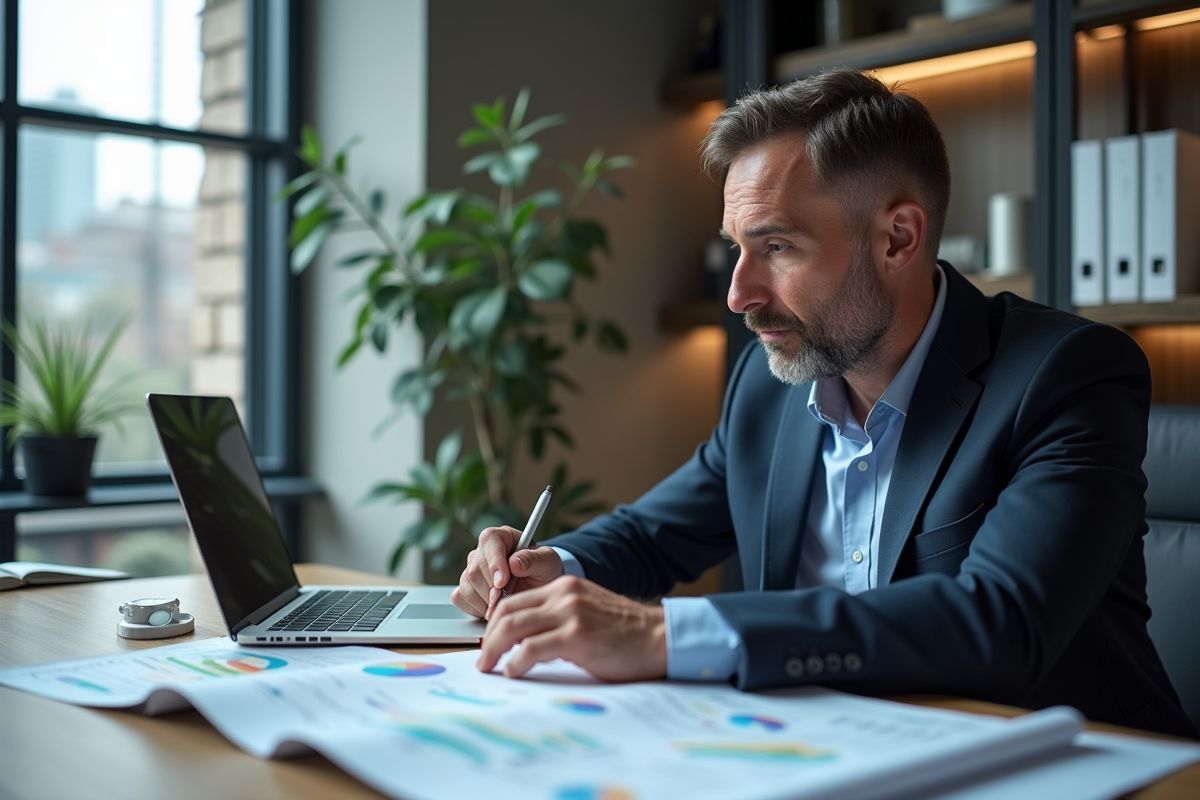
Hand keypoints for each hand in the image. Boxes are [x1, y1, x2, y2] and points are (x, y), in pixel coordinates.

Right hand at [450, 526, 563, 618]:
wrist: (539, 587)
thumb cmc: (542, 569)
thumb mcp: (547, 561)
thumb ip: (534, 559)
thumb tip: (515, 563)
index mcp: (500, 537)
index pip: (489, 542)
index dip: (494, 563)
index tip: (502, 582)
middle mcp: (482, 552)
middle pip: (474, 569)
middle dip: (490, 589)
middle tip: (506, 599)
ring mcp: (471, 570)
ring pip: (466, 585)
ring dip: (484, 601)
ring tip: (503, 604)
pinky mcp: (466, 588)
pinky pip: (460, 598)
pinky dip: (476, 608)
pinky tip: (492, 608)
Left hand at [476, 575, 667, 681]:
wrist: (658, 638)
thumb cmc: (625, 634)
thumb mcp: (587, 614)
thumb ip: (559, 619)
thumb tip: (526, 645)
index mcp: (565, 588)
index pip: (515, 600)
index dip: (496, 623)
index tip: (490, 643)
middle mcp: (564, 595)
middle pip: (508, 611)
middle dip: (489, 637)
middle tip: (483, 660)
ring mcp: (570, 614)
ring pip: (513, 627)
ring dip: (494, 650)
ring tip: (490, 667)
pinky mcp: (577, 636)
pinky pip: (531, 648)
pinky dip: (516, 662)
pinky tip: (514, 672)